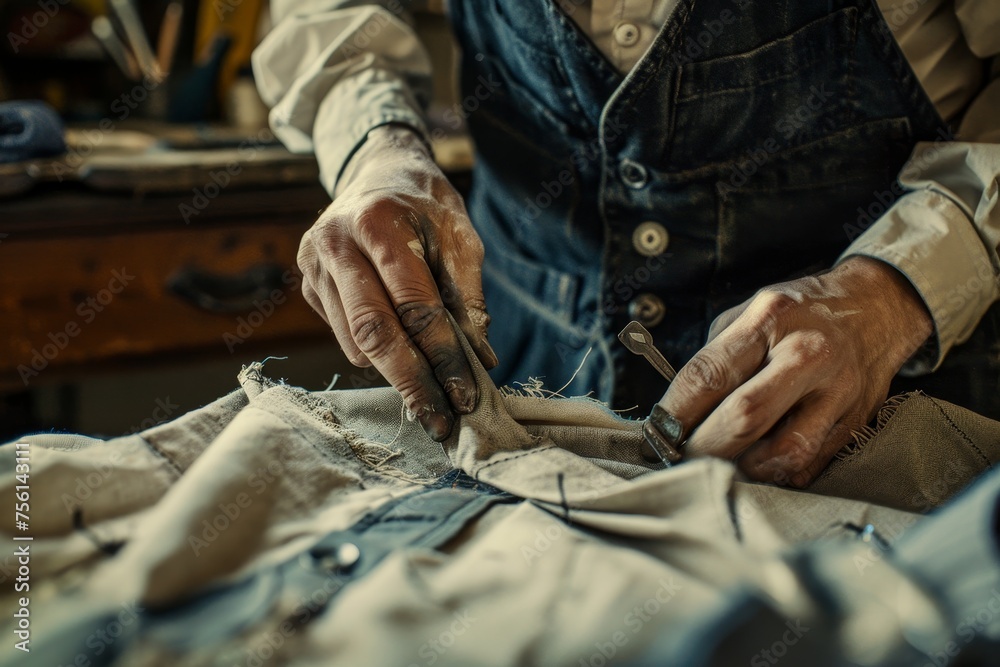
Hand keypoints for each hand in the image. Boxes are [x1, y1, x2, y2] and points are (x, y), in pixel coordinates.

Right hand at [297, 125, 496, 440]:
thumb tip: (480, 357)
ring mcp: (314, 266)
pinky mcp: (308, 285)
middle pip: (373, 331)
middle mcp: (335, 244)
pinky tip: (402, 354)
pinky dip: (376, 354)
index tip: (466, 394)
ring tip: (431, 397)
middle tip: (439, 421)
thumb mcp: (460, 234)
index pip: (414, 304)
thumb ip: (469, 295)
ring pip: (355, 341)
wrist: (375, 170)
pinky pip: (344, 335)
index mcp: (378, 223)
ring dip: (395, 374)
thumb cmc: (425, 204)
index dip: (443, 354)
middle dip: (411, 382)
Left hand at [650, 256, 933, 485]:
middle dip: (703, 447)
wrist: (875, 310)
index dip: (675, 413)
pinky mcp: (853, 424)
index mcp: (770, 320)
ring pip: (781, 453)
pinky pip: (806, 466)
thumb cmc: (798, 314)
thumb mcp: (748, 314)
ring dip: (739, 469)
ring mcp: (836, 393)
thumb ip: (714, 359)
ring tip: (716, 465)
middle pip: (745, 417)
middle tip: (680, 457)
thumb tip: (677, 414)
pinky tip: (752, 467)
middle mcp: (806, 355)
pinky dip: (771, 476)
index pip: (710, 375)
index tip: (655, 432)